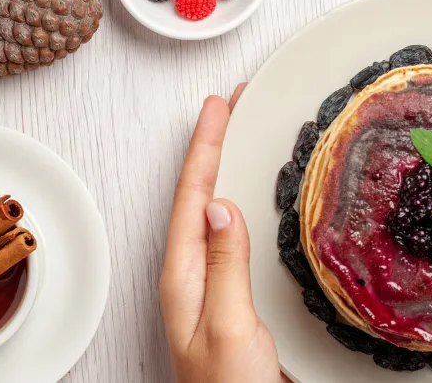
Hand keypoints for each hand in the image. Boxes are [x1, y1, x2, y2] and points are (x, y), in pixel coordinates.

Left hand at [159, 85, 283, 382]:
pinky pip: (229, 237)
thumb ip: (225, 266)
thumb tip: (220, 206)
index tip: (217, 107)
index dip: (205, 148)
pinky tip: (247, 200)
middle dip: (212, 147)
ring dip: (224, 171)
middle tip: (229, 105)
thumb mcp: (229, 325)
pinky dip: (238, 204)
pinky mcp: (228, 299)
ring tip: (236, 136)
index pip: (192, 197)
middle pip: (198, 196)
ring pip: (212, 213)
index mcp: (184, 277)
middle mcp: (192, 277)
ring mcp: (208, 288)